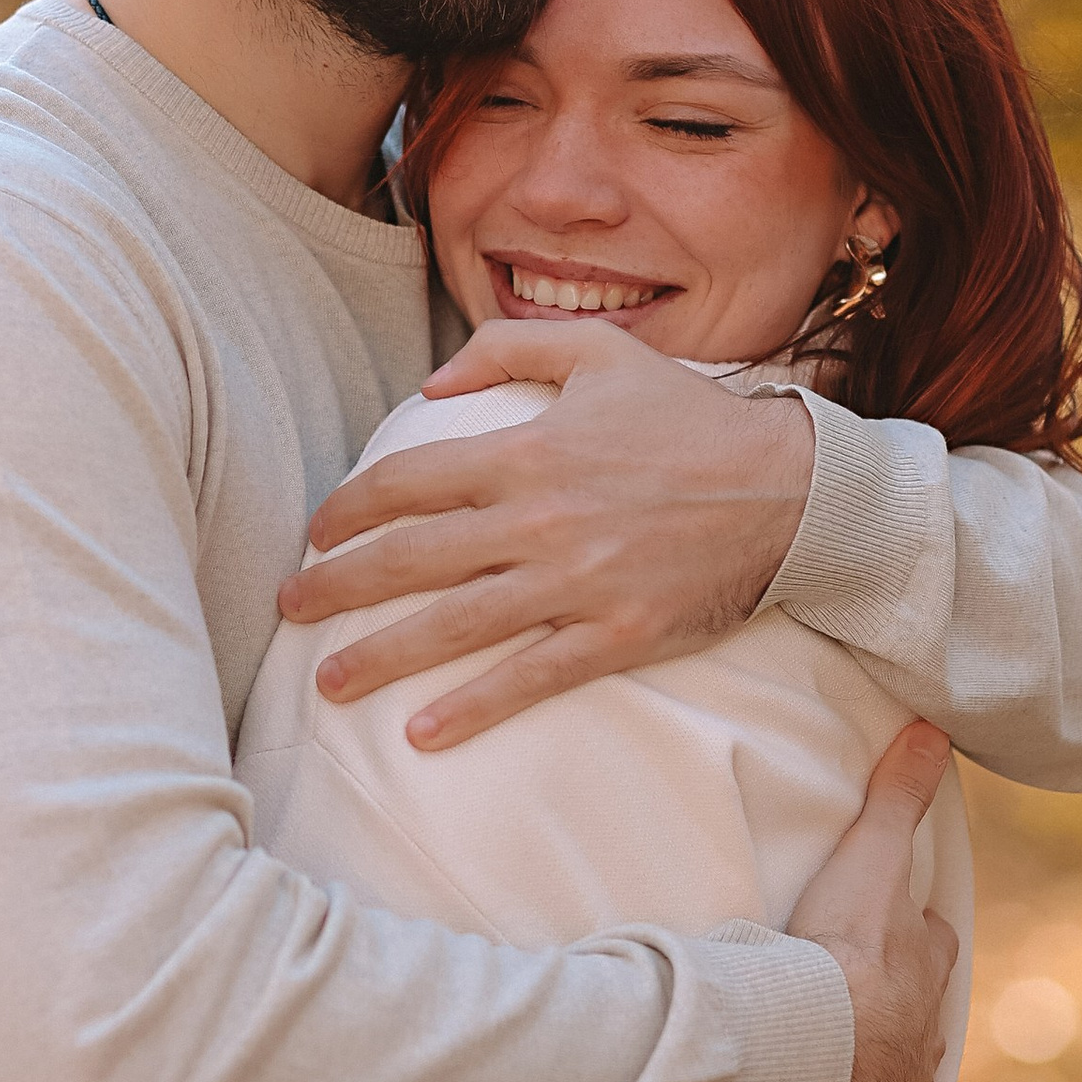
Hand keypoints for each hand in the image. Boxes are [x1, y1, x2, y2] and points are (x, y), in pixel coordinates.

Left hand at [280, 321, 814, 747]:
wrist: (791, 491)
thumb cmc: (694, 418)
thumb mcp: (603, 352)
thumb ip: (510, 349)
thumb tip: (435, 377)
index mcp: (527, 451)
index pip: (407, 481)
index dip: (349, 509)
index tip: (317, 532)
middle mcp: (539, 520)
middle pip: (410, 559)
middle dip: (337, 587)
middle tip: (289, 609)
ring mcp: (576, 583)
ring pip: (455, 626)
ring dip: (382, 656)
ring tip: (328, 682)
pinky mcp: (616, 635)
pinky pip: (530, 678)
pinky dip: (473, 708)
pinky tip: (422, 732)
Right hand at [786, 723, 958, 1081]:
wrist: (818, 1057)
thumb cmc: (840, 957)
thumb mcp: (869, 860)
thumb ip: (896, 796)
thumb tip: (935, 727)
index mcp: (923, 972)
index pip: (928, 944)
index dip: (913, 937)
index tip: (892, 933)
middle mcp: (924, 1040)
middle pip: (919, 1021)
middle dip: (899, 1019)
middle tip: (863, 1014)